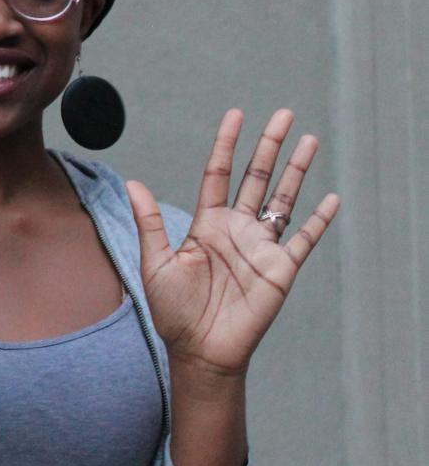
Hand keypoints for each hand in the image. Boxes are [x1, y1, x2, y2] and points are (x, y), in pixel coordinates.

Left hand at [128, 108, 339, 377]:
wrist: (200, 351)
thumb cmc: (174, 311)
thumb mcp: (157, 263)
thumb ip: (150, 222)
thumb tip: (133, 182)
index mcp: (206, 224)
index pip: (219, 174)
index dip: (227, 145)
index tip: (236, 115)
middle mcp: (236, 229)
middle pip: (257, 177)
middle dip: (270, 146)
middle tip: (284, 114)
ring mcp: (261, 247)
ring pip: (284, 199)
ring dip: (297, 171)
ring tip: (310, 140)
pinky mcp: (281, 269)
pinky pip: (305, 239)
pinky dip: (320, 220)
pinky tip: (332, 198)